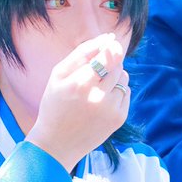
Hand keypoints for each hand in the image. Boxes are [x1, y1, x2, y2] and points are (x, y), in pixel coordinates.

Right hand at [26, 33, 130, 171]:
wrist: (57, 143)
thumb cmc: (55, 104)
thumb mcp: (58, 75)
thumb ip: (82, 54)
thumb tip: (109, 38)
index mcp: (80, 83)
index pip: (106, 55)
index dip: (110, 46)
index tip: (111, 41)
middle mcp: (97, 97)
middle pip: (116, 65)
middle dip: (110, 60)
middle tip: (98, 68)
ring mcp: (110, 109)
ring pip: (123, 77)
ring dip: (115, 75)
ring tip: (98, 85)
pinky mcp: (119, 119)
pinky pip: (126, 93)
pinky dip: (117, 91)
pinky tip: (102, 100)